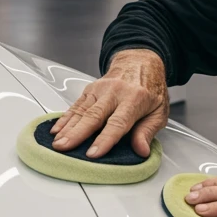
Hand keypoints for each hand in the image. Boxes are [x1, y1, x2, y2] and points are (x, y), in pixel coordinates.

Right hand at [50, 49, 168, 158]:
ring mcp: (100, 89)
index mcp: (135, 99)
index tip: (93, 153)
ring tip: (57, 143)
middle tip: (64, 148)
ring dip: (67, 128)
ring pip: (81, 110)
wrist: (141, 63)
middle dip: (77, 134)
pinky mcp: (90, 89)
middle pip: (94, 116)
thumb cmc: (151, 89)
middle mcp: (115, 92)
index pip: (118, 122)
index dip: (105, 139)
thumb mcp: (159, 112)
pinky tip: (56, 130)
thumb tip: (141, 150)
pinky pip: (75, 105)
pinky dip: (64, 118)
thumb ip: (148, 131)